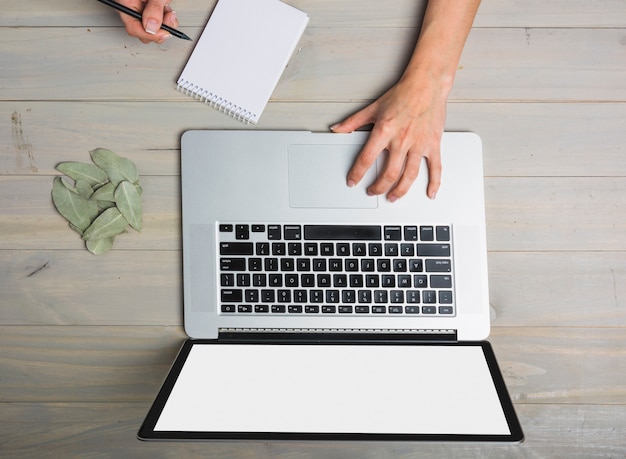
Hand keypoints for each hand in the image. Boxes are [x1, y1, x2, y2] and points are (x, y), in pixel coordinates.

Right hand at [117, 0, 177, 43]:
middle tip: (169, 18)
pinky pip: (159, 23)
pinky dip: (167, 19)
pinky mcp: (150, 12)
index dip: (150, 35)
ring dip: (166, 23)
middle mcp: (132, 10)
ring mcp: (141, 12)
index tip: (164, 33)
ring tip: (168, 10)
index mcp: (126, 5)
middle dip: (161, 29)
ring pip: (154, 30)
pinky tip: (167, 9)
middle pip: (145, 33)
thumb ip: (153, 9)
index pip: (134, 29)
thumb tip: (152, 28)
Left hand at [331, 77, 444, 201]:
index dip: (357, 174)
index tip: (353, 182)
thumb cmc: (403, 94)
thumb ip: (353, 122)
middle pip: (388, 174)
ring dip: (400, 190)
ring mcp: (419, 144)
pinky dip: (434, 182)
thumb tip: (337, 129)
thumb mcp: (373, 108)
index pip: (366, 159)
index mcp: (385, 131)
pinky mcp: (433, 144)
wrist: (427, 84)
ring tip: (393, 197)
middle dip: (378, 187)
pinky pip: (435, 167)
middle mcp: (402, 140)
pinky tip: (430, 192)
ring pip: (409, 176)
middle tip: (373, 191)